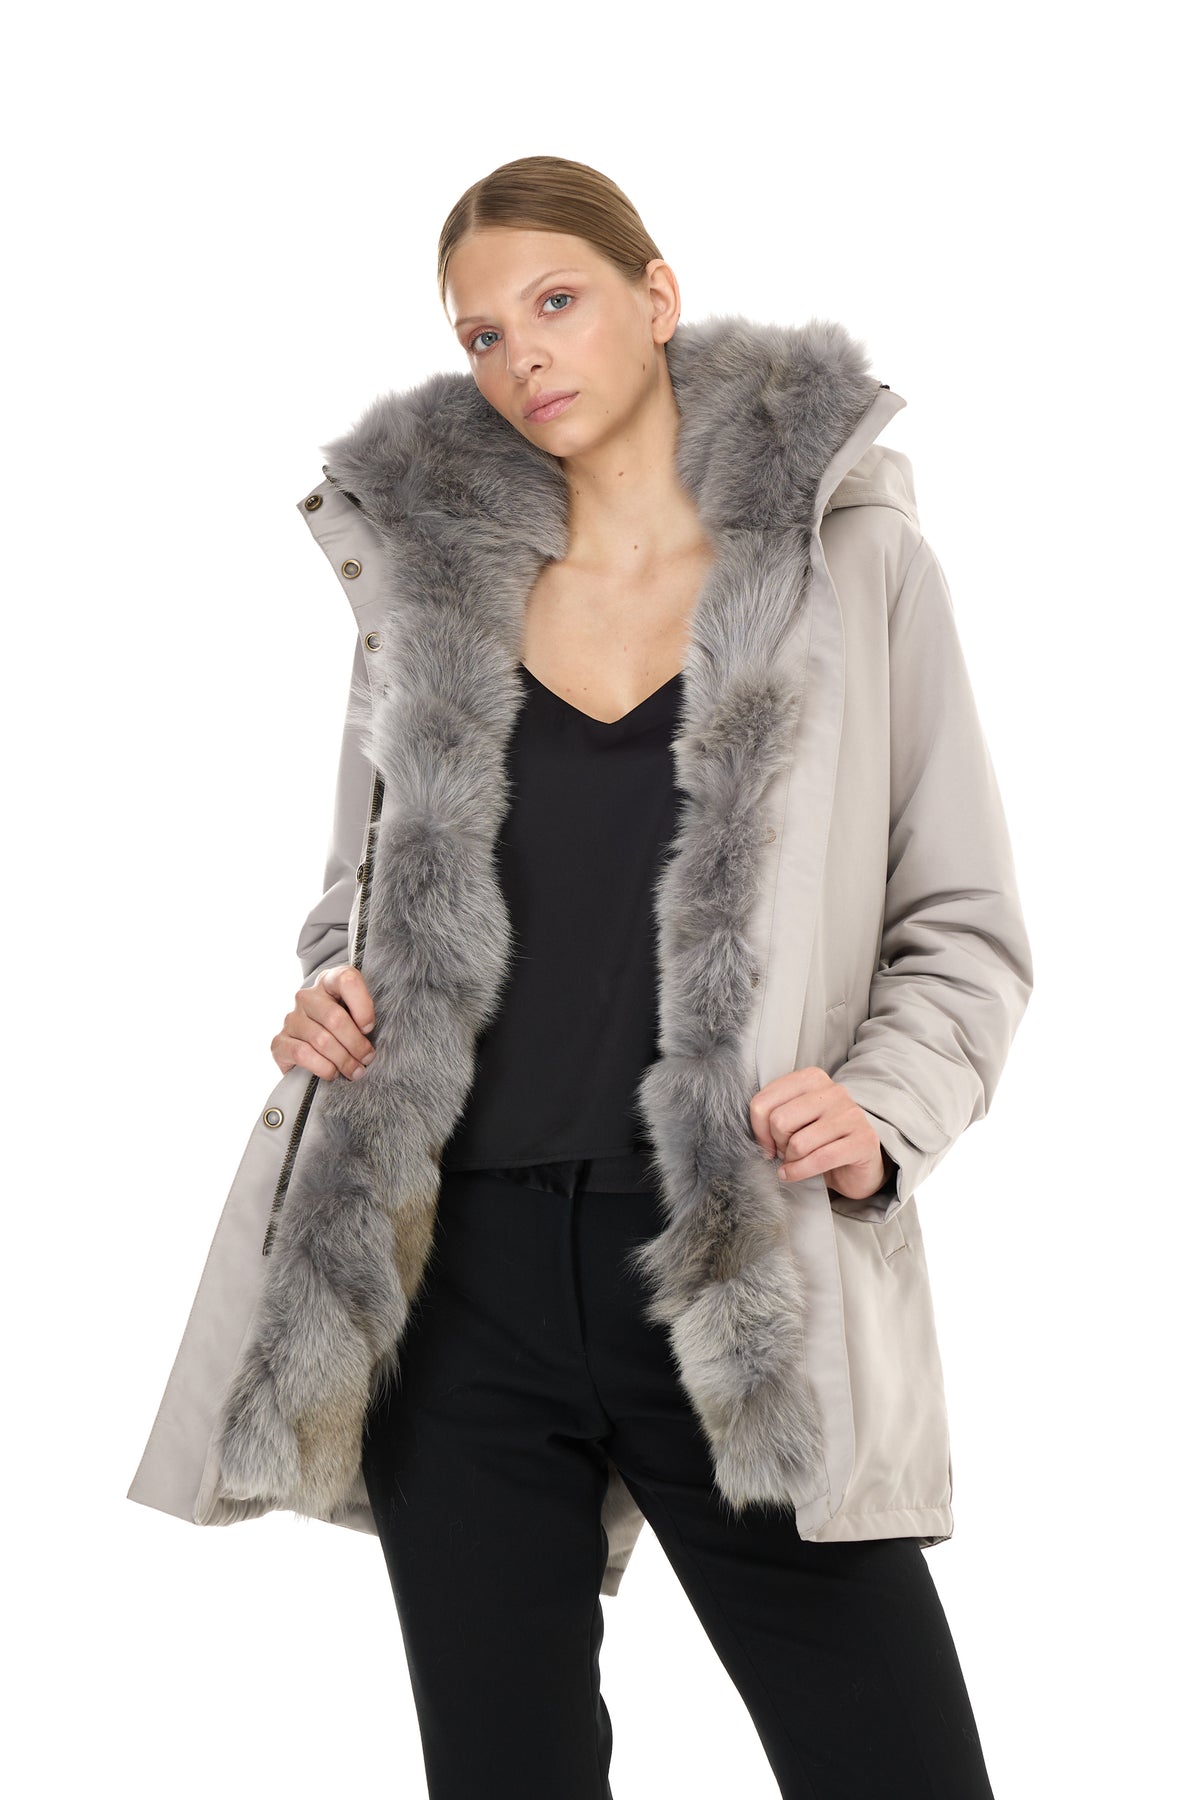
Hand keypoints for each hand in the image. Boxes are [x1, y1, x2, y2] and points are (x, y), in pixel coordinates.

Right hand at [271, 964, 376, 1081]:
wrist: (313, 1051)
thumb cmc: (344, 1030)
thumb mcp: (358, 1015)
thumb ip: (364, 1014)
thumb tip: (367, 1032)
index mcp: (328, 982)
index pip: (346, 980)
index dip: (363, 1006)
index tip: (369, 1028)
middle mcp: (306, 997)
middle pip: (335, 1018)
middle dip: (356, 1043)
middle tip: (367, 1058)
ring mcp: (290, 1019)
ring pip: (321, 1040)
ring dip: (343, 1060)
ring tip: (356, 1071)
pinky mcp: (279, 1042)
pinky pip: (302, 1054)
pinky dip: (323, 1067)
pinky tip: (332, 1073)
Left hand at [748, 1067, 890, 1200]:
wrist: (856, 1165)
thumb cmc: (819, 1140)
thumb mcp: (793, 1120)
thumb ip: (772, 1116)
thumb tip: (757, 1135)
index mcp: (812, 1078)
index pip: (763, 1101)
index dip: (758, 1129)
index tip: (766, 1142)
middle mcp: (834, 1091)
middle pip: (779, 1121)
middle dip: (777, 1144)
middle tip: (786, 1152)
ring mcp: (851, 1114)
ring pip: (798, 1143)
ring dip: (791, 1160)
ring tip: (797, 1161)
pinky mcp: (864, 1140)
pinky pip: (820, 1159)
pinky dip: (800, 1172)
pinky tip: (794, 1174)